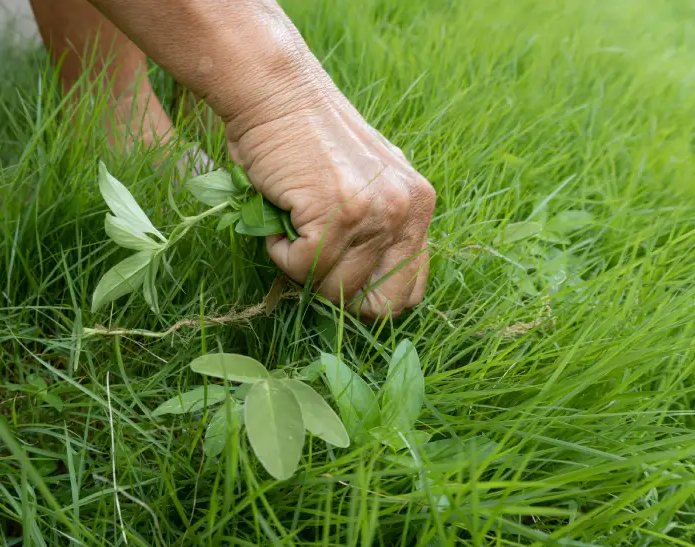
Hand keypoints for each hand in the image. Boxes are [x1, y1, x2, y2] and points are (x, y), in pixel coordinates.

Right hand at [227, 87, 435, 318]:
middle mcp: (406, 209)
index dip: (369, 300)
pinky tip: (280, 213)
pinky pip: (302, 268)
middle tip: (308, 257)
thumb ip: (376, 229)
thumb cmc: (307, 141)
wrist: (276, 92)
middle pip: (375, 305)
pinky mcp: (338, 212)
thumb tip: (363, 290)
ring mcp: (375, 211)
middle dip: (334, 292)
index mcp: (418, 205)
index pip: (409, 293)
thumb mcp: (363, 184)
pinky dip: (279, 251)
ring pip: (335, 290)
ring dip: (300, 268)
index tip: (338, 282)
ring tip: (291, 225)